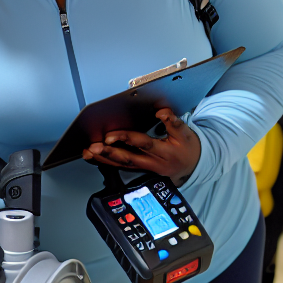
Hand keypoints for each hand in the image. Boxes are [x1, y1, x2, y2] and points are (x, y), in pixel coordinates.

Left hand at [83, 108, 201, 183]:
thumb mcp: (185, 133)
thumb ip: (173, 122)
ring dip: (104, 159)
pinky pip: (122, 167)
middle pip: (128, 158)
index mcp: (165, 152)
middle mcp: (153, 162)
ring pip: (123, 165)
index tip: (110, 136)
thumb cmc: (188, 148)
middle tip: (93, 147)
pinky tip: (95, 158)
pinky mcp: (141, 170)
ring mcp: (146, 168)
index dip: (126, 139)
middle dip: (108, 153)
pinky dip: (107, 163)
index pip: (143, 143)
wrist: (193, 166)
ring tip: (88, 152)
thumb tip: (161, 112)